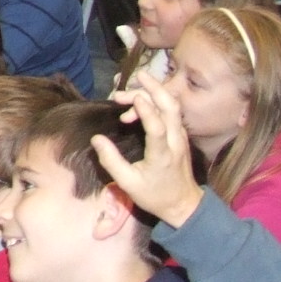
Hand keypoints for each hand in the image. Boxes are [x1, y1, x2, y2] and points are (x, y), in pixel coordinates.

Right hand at [90, 73, 202, 228]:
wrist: (184, 205)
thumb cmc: (154, 195)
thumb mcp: (128, 183)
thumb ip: (111, 161)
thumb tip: (96, 139)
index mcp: (162, 154)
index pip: (157, 127)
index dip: (146, 110)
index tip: (132, 97)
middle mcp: (175, 142)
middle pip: (171, 107)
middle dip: (156, 88)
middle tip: (137, 76)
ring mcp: (180, 137)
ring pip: (172, 107)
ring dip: (152, 95)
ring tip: (125, 96)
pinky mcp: (180, 136)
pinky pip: (171, 113)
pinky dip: (155, 103)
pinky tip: (137, 106)